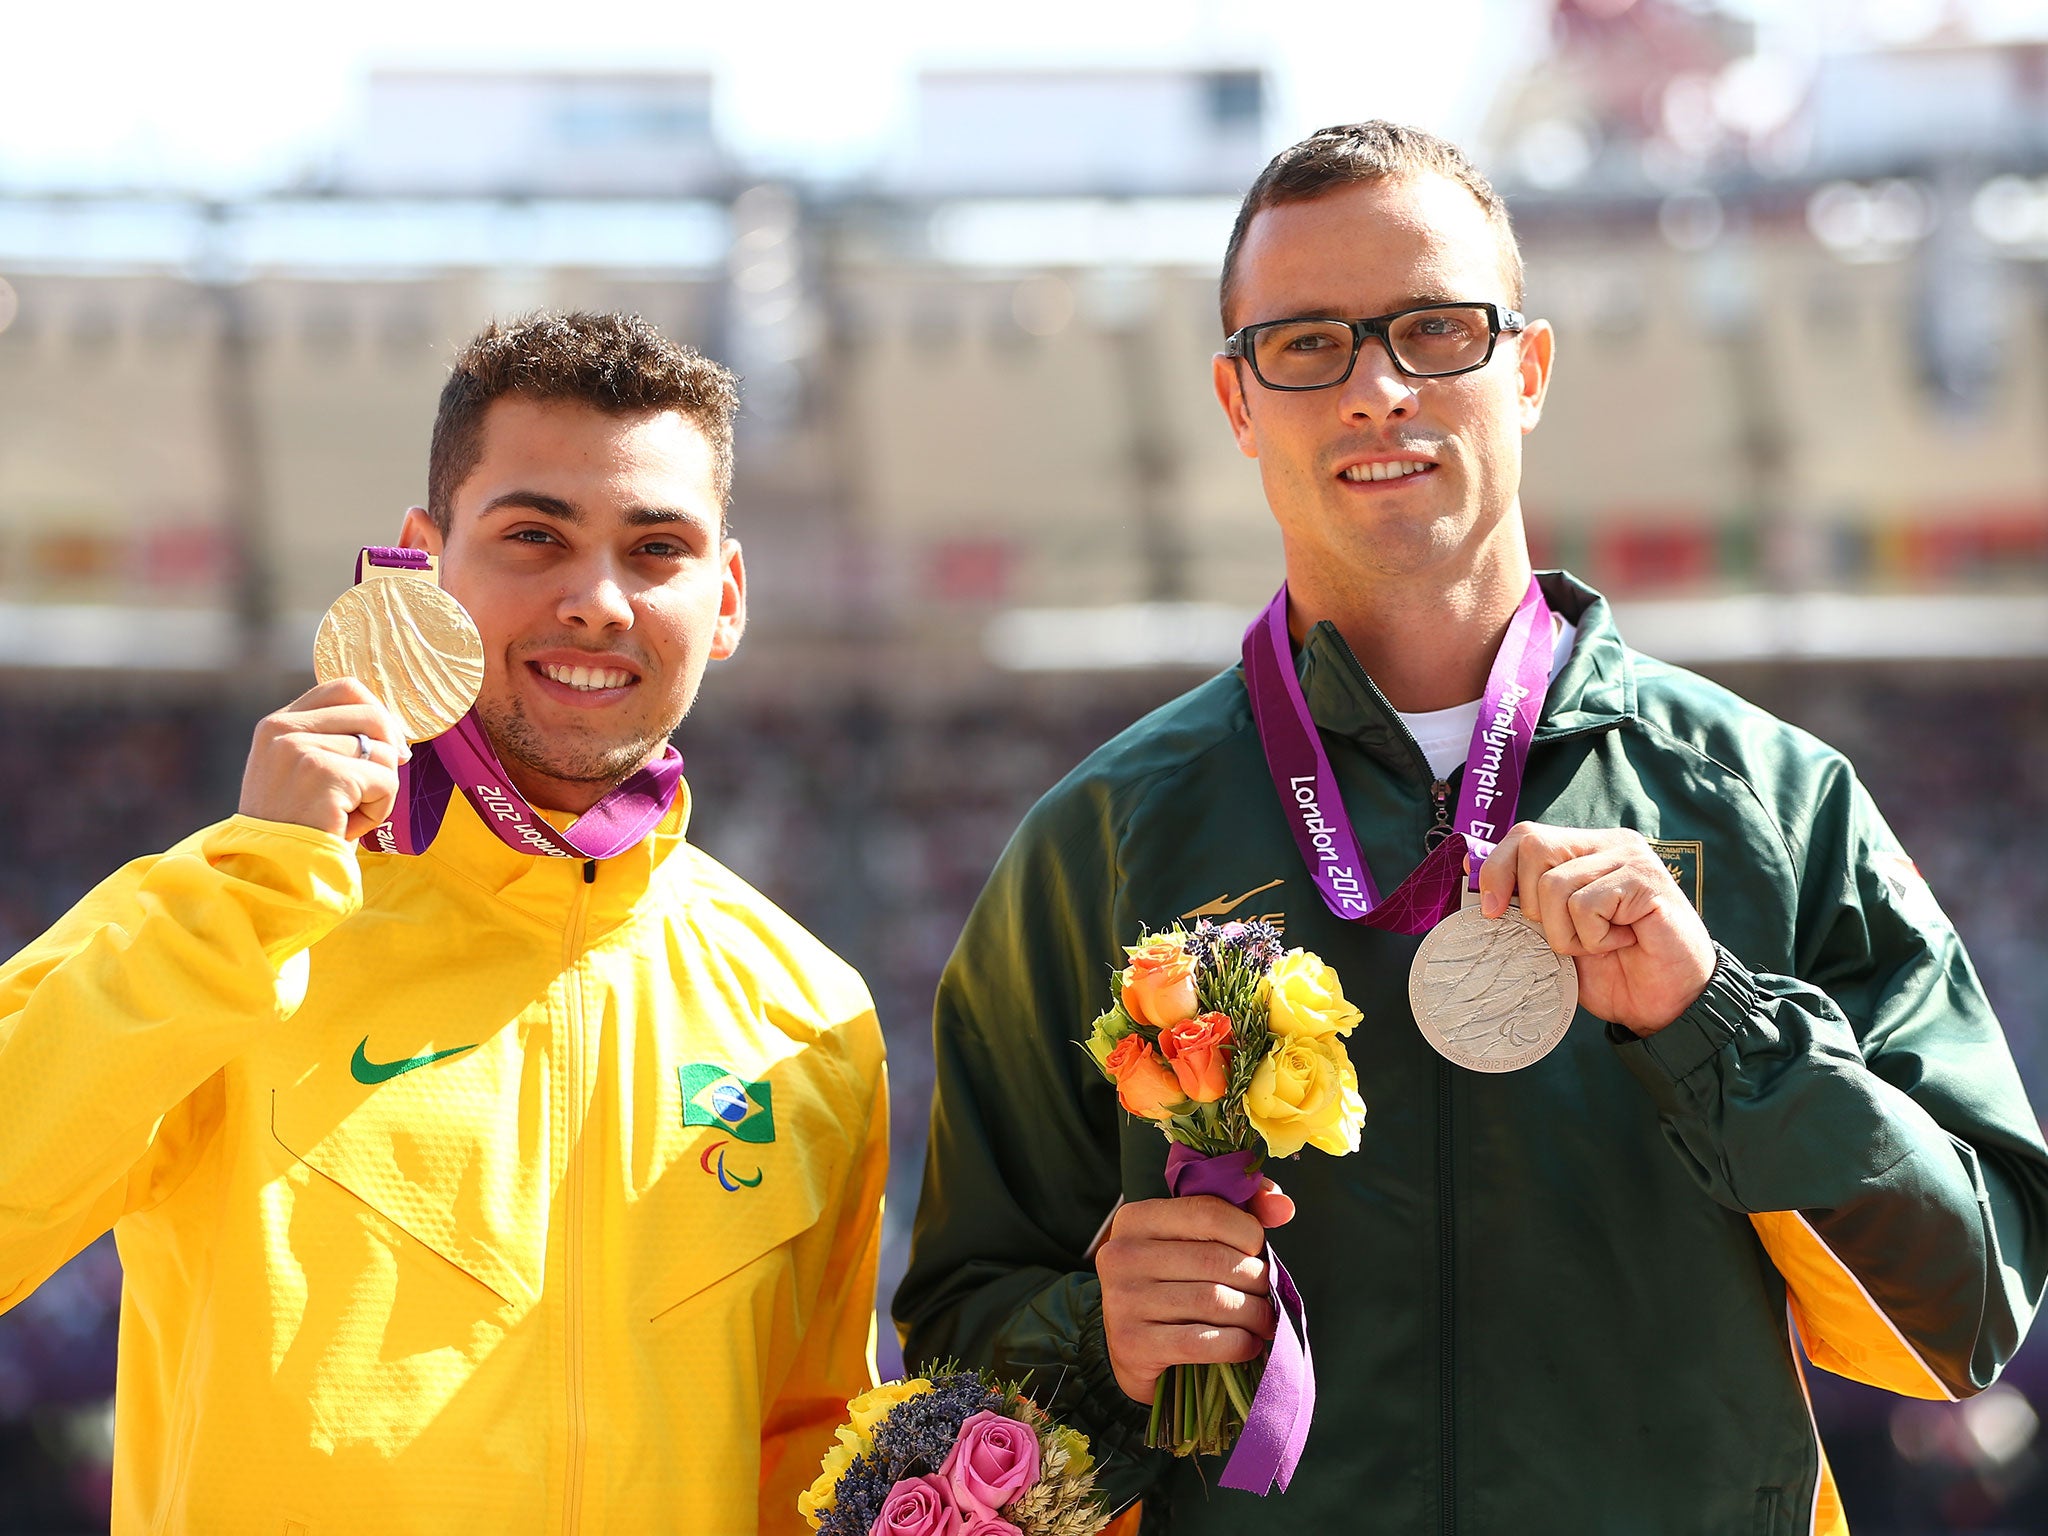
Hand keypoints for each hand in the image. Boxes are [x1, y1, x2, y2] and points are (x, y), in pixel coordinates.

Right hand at [239, 678, 408, 841]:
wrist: (273, 873)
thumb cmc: (297, 828)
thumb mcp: (302, 773)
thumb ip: (330, 741)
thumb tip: (392, 730)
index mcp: (277, 724)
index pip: (344, 689)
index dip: (377, 712)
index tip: (387, 745)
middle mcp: (284, 729)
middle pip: (372, 715)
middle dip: (388, 753)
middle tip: (376, 787)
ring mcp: (301, 749)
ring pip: (383, 753)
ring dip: (378, 792)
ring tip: (345, 815)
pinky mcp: (324, 774)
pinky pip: (385, 782)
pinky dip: (378, 811)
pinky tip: (347, 826)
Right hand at [1095, 1179, 1293, 1402]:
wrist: (1127, 1349)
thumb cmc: (1170, 1284)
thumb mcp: (1191, 1241)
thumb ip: (1237, 1214)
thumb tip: (1284, 1206)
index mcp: (1135, 1219)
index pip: (1208, 1212)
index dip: (1248, 1233)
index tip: (1258, 1252)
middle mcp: (1121, 1255)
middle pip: (1215, 1259)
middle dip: (1256, 1279)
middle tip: (1267, 1293)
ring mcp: (1123, 1301)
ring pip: (1214, 1301)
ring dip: (1254, 1314)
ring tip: (1264, 1320)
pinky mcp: (1133, 1345)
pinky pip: (1205, 1342)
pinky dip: (1239, 1344)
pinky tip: (1249, 1344)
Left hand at [1476, 822, 1714, 1036]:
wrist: (1665, 1005)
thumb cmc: (1611, 969)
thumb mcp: (1553, 933)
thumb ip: (1522, 901)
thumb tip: (1469, 869)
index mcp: (1585, 849)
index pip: (1525, 835)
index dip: (1496, 869)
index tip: (1490, 910)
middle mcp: (1608, 844)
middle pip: (1533, 847)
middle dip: (1531, 905)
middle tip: (1565, 937)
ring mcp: (1630, 859)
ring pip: (1554, 885)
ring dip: (1565, 932)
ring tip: (1600, 944)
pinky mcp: (1644, 881)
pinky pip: (1585, 905)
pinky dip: (1593, 938)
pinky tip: (1621, 943)